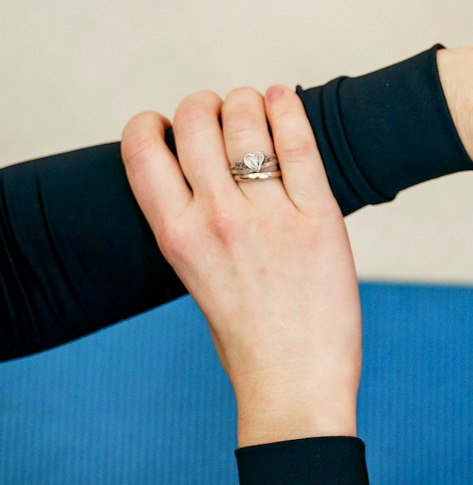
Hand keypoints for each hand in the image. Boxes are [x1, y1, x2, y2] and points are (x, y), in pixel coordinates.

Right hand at [121, 86, 359, 444]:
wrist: (294, 385)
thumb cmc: (248, 341)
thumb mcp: (197, 278)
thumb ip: (196, 225)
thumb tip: (209, 172)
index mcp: (175, 235)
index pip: (141, 146)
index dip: (152, 123)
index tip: (168, 127)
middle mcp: (217, 218)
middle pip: (195, 119)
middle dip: (203, 105)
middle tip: (220, 114)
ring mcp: (270, 216)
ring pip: (247, 120)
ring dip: (247, 102)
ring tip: (256, 109)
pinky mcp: (319, 219)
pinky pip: (300, 145)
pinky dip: (288, 110)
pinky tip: (284, 99)